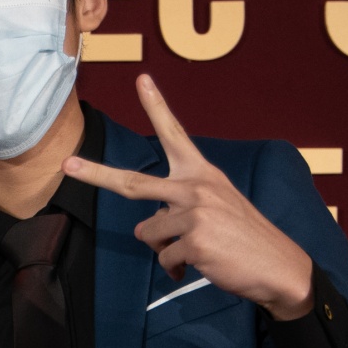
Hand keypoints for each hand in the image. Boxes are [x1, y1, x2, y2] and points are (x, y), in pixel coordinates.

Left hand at [63, 74, 316, 320]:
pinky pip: (164, 259)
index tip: (141, 79)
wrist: (278, 266)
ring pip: (148, 233)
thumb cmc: (243, 238)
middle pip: (132, 183)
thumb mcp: (216, 208)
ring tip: (196, 250)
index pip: (175, 134)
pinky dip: (176, 268)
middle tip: (68, 164)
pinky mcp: (194, 241)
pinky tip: (200, 265)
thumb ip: (179, 207)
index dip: (157, 106)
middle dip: (95, 174)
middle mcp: (196, 187)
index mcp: (202, 174)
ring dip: (164, 248)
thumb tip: (148, 228)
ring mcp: (194, 213)